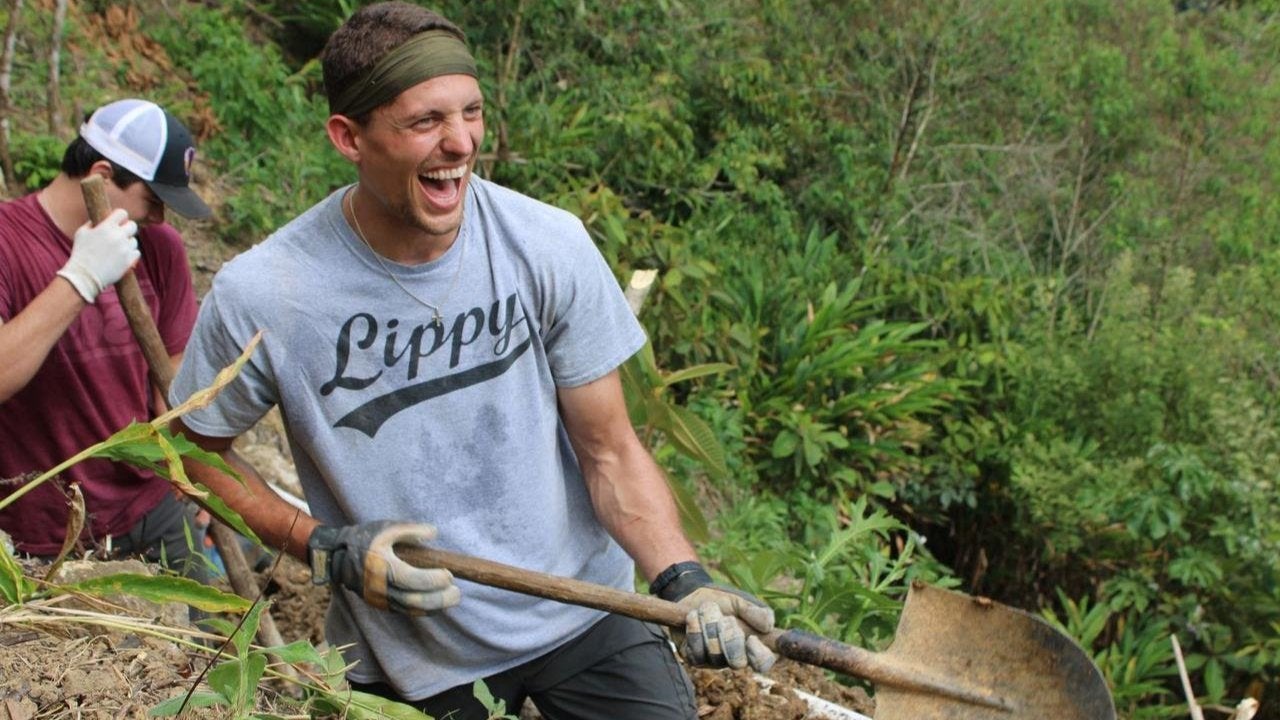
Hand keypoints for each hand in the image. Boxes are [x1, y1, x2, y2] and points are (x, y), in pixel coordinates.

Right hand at [56, 208, 139, 302]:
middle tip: (120, 235)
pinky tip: (121, 257)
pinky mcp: (130, 260)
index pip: (122, 213)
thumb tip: (101, 219)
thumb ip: (93, 223)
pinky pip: (136, 252)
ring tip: (116, 250)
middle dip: (127, 229)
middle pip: (133, 225)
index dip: (120, 217)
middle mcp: (118, 236)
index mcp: (106, 227)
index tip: (118, 222)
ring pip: (134, 240)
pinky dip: (130, 254)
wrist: (84, 276)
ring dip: (128, 243)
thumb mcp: (81, 233)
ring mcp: (125, 248)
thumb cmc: (81, 254)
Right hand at [307, 521, 459, 615]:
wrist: (336, 556)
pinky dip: (421, 610)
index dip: (433, 580)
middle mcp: (380, 587)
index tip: (449, 574)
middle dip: (438, 599)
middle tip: (457, 592)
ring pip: (410, 609)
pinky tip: (436, 604)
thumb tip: (434, 533)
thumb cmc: (364, 538)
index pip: (412, 579)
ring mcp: (379, 598)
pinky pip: (403, 611)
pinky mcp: (379, 604)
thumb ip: (411, 529)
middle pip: (414, 600)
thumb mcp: (386, 527)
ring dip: (434, 607)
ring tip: (452, 599)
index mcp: (382, 566)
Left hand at [651, 561, 776, 671]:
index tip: (752, 639)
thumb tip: (768, 625)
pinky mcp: (696, 659)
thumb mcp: (739, 600)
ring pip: (715, 656)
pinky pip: (696, 652)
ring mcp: (715, 660)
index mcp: (754, 642)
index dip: (760, 656)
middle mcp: (736, 656)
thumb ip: (755, 611)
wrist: (689, 594)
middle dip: (730, 637)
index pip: (765, 661)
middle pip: (738, 663)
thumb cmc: (720, 599)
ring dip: (710, 626)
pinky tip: (693, 618)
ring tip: (705, 609)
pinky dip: (695, 629)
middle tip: (725, 618)